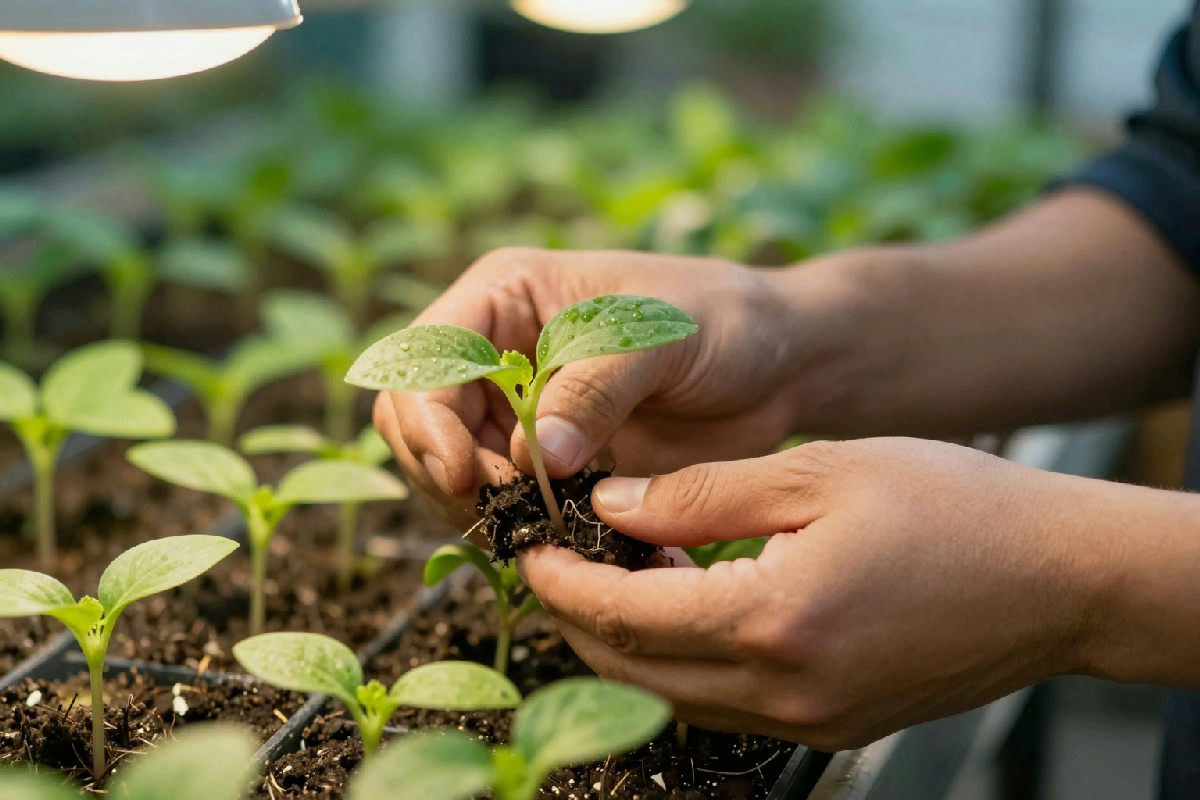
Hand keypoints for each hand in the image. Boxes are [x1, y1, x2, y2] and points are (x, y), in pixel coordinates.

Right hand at [374, 247, 858, 525]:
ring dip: (470, 503)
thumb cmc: (723, 322)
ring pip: (443, 464)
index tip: (468, 475)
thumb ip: (594, 389)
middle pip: (414, 416)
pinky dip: (509, 522)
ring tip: (533, 528)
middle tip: (507, 511)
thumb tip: (533, 457)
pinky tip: (552, 536)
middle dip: (443, 469)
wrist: (777, 366)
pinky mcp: (545, 458)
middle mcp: (496, 349)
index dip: (429, 419)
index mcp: (507, 294)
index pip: (425, 357)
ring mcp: (515, 407)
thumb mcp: (660, 339)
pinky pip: (496, 496)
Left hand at [519, 438, 1116, 749]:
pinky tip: (687, 601)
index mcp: (773, 621)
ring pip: (673, 695)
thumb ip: (703, 494)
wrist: (1059, 578)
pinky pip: (723, 703)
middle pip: (633, 672)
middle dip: (578, 620)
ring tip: (617, 573)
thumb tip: (612, 507)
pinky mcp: (830, 725)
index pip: (623, 618)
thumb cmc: (952, 507)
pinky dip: (683, 659)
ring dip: (627, 642)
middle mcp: (783, 692)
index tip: (527, 550)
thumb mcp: (819, 473)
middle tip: (555, 562)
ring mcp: (808, 721)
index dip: (562, 584)